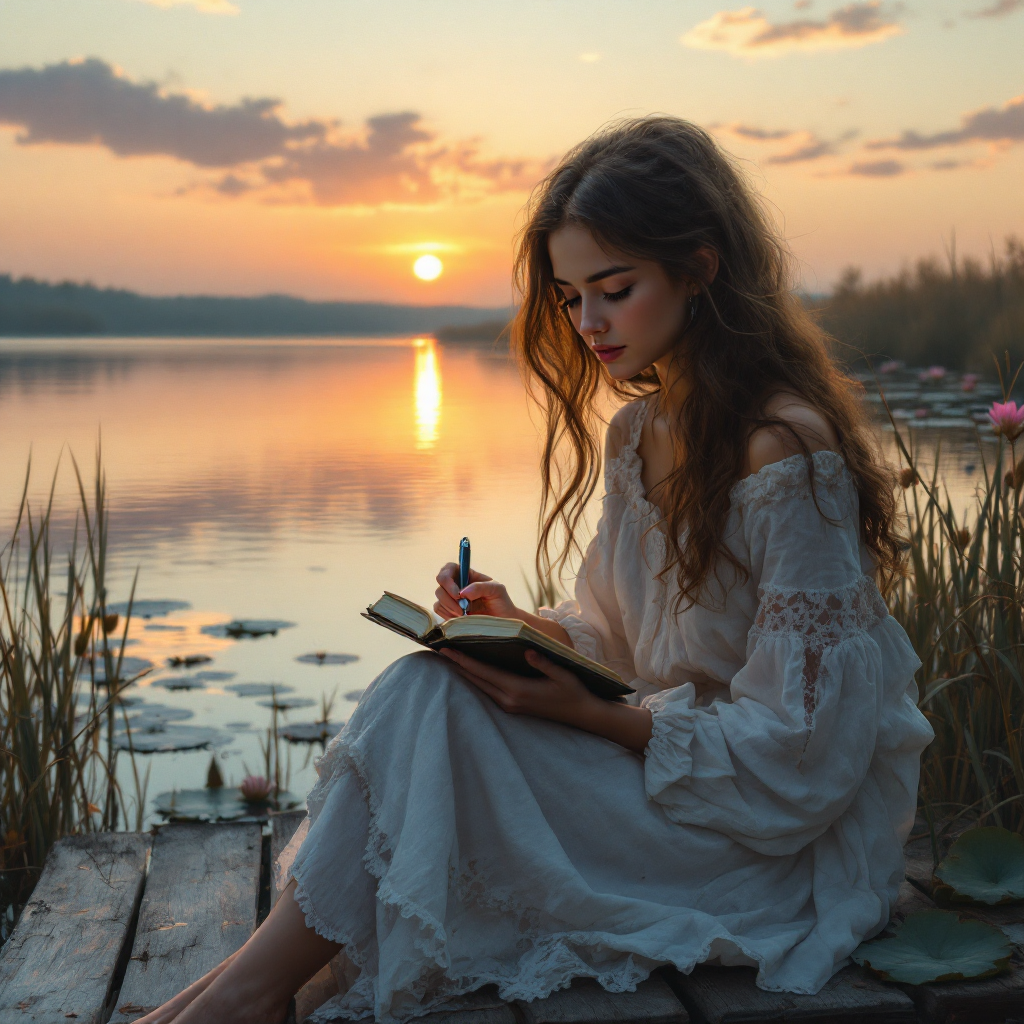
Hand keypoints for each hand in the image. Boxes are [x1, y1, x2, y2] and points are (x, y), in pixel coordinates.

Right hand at [434, 563, 518, 619]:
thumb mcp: (496, 590)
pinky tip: (460, 619)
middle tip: (462, 610)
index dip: (448, 579)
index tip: (458, 594)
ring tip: (464, 615)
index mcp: (467, 575)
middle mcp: (457, 584)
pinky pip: (439, 610)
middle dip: (449, 598)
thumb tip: (463, 592)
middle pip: (440, 585)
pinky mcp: (449, 610)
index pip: (449, 568)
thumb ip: (480, 587)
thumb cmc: (501, 602)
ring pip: (438, 598)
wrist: (502, 621)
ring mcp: (452, 598)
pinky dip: (447, 615)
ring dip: (449, 608)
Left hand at [439, 647, 598, 725]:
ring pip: (480, 686)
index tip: (446, 649)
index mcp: (518, 691)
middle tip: (438, 649)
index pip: (484, 672)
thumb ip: (545, 662)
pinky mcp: (512, 706)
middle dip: (456, 664)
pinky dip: (476, 677)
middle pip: (476, 679)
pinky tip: (469, 669)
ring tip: (448, 657)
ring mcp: (509, 705)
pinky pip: (488, 690)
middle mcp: (509, 700)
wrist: (583, 715)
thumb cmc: (574, 692)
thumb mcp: (563, 674)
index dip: (463, 660)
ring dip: (464, 671)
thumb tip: (528, 649)